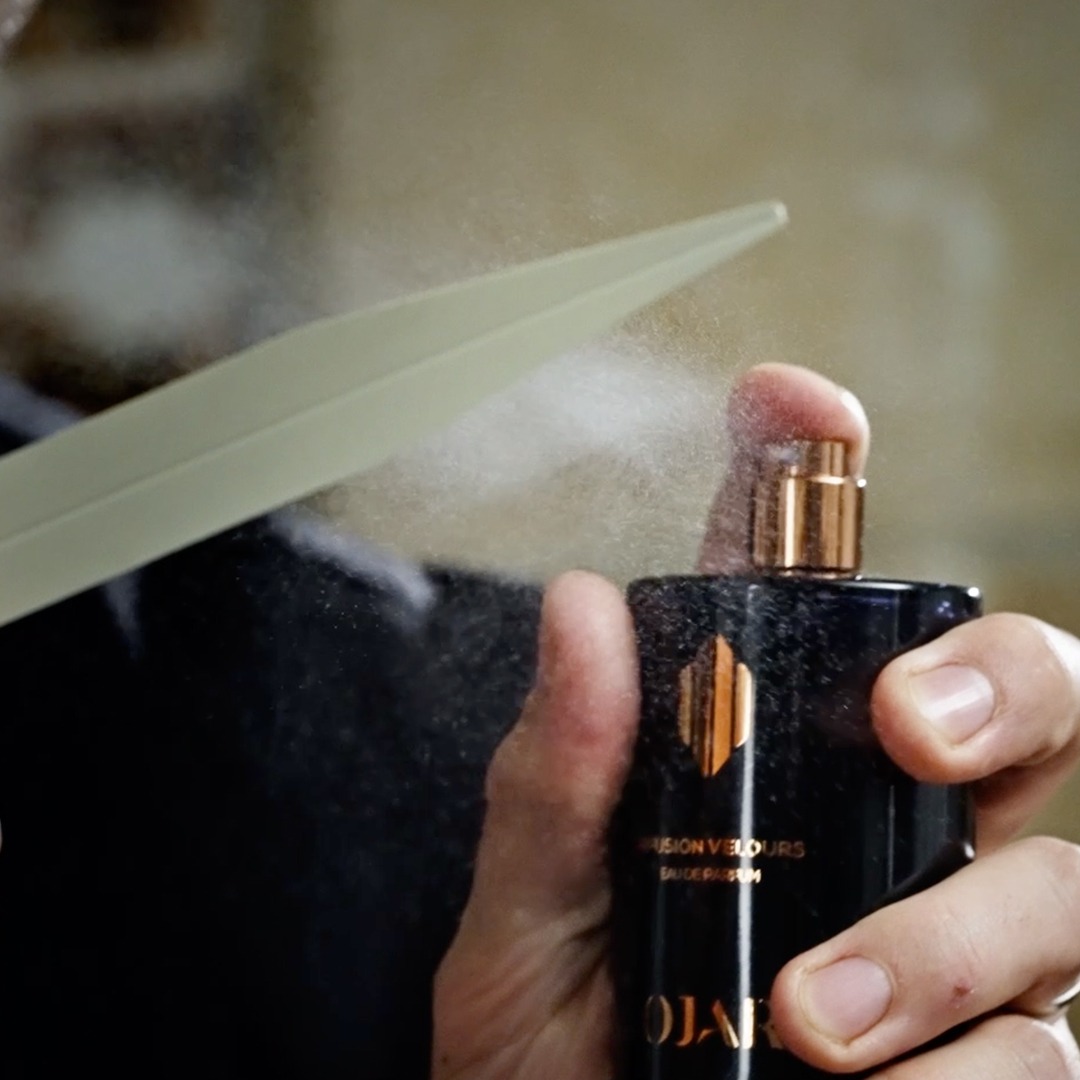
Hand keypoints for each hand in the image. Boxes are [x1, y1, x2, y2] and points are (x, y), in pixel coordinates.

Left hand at [432, 363, 1079, 1078]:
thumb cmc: (547, 1054)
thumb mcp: (525, 909)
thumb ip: (557, 774)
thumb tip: (581, 608)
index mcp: (764, 758)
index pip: (812, 592)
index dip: (817, 477)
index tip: (793, 400)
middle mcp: (877, 824)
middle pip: (1019, 691)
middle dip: (994, 680)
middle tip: (902, 726)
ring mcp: (952, 942)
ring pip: (1057, 881)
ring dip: (944, 943)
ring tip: (815, 1021)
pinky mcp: (989, 1059)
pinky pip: (1046, 1048)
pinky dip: (965, 1068)